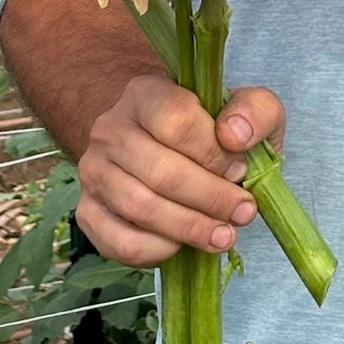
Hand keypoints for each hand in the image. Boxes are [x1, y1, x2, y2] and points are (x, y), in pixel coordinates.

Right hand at [74, 72, 285, 266]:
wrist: (165, 146)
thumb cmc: (211, 129)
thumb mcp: (245, 108)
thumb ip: (255, 110)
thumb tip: (235, 135)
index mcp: (145, 93)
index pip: (176, 121)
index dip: (214, 154)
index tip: (240, 170)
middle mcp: (110, 129)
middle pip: (161, 172)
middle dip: (210, 199)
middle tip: (242, 213)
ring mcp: (94, 171)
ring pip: (140, 209)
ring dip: (189, 228)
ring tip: (223, 235)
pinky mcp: (88, 211)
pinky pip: (121, 242)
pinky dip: (158, 250)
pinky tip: (184, 245)